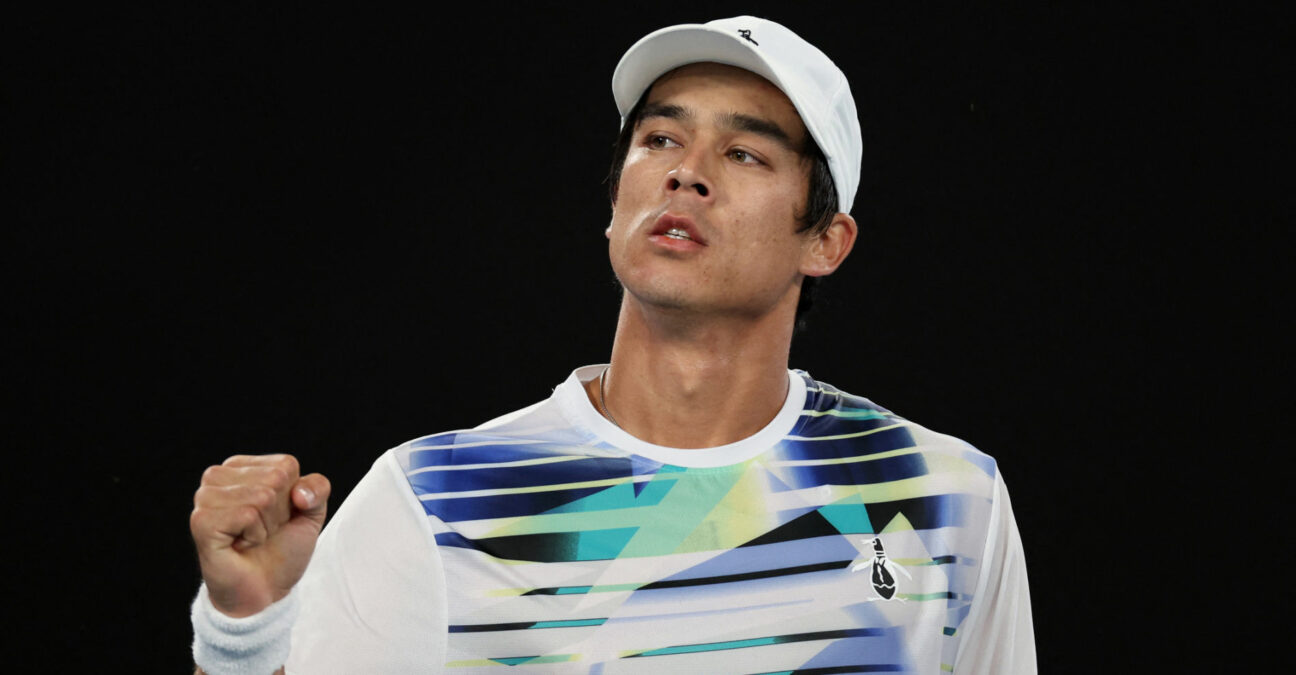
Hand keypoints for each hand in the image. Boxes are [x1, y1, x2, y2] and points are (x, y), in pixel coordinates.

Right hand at [190, 454, 329, 617]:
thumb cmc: (281, 548)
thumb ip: (317, 488)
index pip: (286, 465)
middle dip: (279, 512)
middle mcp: (217, 476)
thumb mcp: (310, 513)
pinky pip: (247, 515)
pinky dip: (254, 535)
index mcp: (240, 466)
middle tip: (263, 531)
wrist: (265, 589)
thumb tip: (299, 492)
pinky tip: (240, 545)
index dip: (293, 496)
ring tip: (251, 538)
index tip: (276, 517)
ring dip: (266, 526)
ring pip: (262, 496)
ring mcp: (205, 497)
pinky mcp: (201, 521)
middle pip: (275, 479)